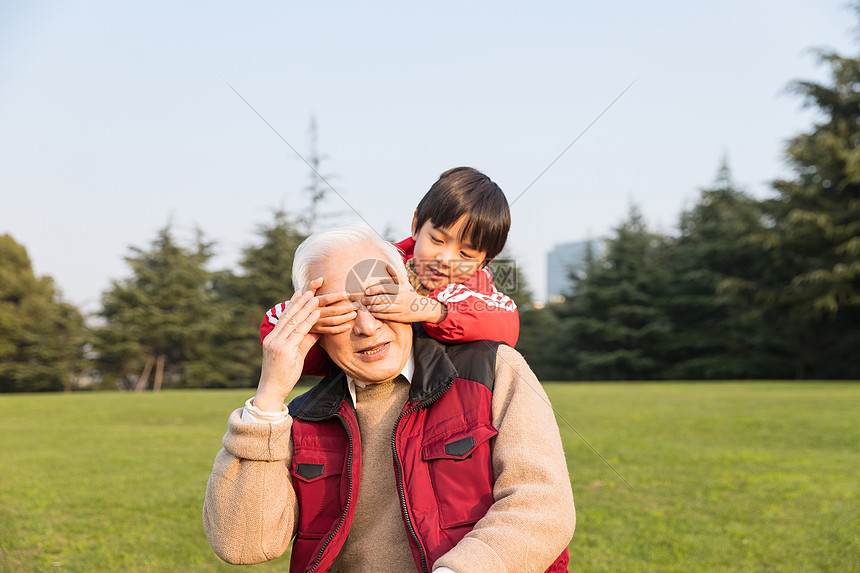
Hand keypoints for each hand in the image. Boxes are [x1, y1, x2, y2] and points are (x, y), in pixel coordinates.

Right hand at [255, 289, 320, 411]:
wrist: (271, 391)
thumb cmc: (283, 375)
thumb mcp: (295, 355)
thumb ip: (304, 341)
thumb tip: (317, 330)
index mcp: (273, 337)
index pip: (284, 316)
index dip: (294, 303)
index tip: (302, 291)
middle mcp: (273, 337)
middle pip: (289, 315)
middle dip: (301, 300)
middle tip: (311, 287)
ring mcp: (277, 343)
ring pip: (294, 321)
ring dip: (306, 307)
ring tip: (316, 296)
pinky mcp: (283, 350)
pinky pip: (299, 332)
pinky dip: (308, 321)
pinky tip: (317, 313)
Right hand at [303, 277, 357, 334]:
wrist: (294, 319)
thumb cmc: (303, 303)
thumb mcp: (304, 294)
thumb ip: (312, 286)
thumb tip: (321, 278)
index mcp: (312, 303)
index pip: (327, 299)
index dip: (338, 296)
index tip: (348, 294)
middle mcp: (314, 313)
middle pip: (333, 311)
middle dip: (346, 308)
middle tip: (357, 305)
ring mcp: (316, 323)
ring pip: (334, 321)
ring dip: (346, 318)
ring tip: (355, 314)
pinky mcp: (318, 331)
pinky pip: (331, 331)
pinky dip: (340, 329)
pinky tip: (349, 326)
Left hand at [361, 263, 445, 323]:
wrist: (423, 308)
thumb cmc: (410, 294)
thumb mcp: (405, 284)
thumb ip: (395, 274)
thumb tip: (387, 264)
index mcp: (402, 289)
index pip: (387, 288)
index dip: (376, 289)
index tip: (367, 290)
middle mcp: (402, 299)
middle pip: (384, 299)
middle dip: (371, 299)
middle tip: (363, 299)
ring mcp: (401, 309)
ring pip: (384, 308)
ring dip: (373, 307)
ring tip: (367, 306)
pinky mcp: (400, 317)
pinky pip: (387, 316)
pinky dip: (378, 314)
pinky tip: (372, 312)